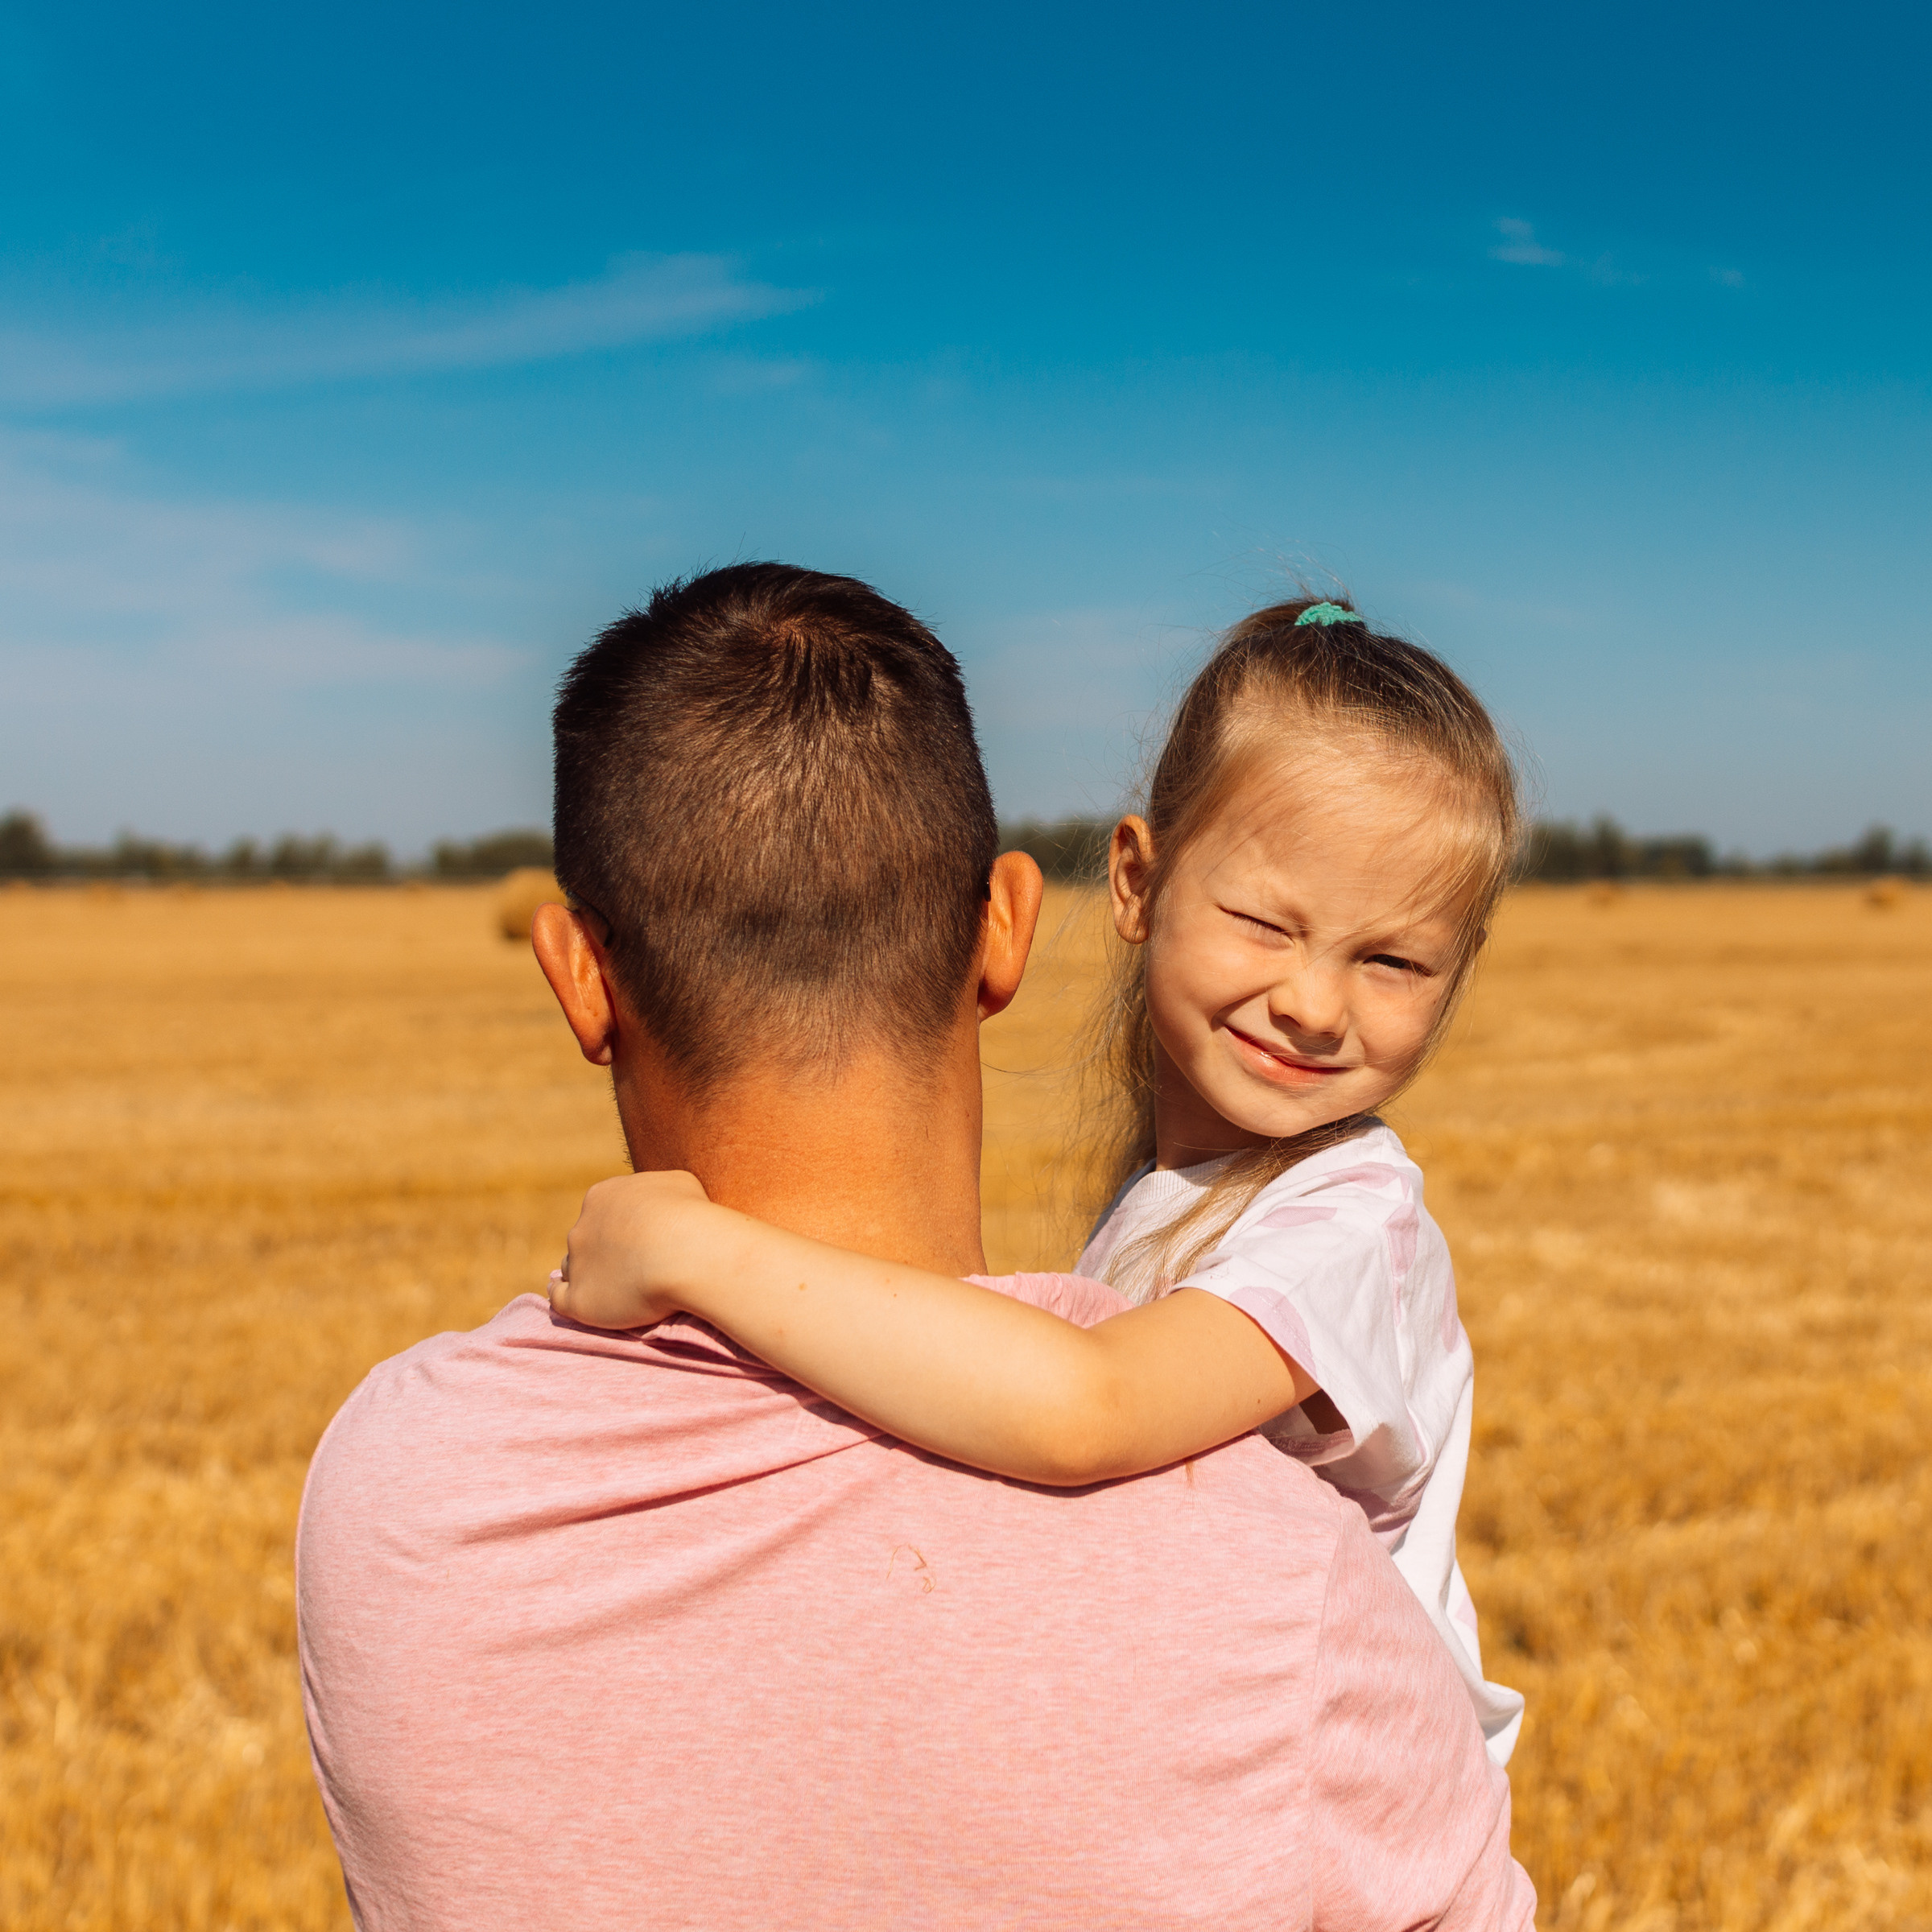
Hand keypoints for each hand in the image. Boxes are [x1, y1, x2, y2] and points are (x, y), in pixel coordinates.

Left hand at [547, 1170, 716, 1330]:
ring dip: (590, 1275)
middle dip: (604, 1251)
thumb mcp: (679, 1184)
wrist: (687, 1254)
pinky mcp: (577, 1299)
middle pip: (585, 1240)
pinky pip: (559, 1298)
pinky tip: (583, 1301)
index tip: (638, 1242)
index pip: (601, 1212)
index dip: (619, 1228)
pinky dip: (566, 1298)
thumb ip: (659, 1191)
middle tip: (634, 1266)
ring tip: (617, 1288)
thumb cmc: (690, 1215)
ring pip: (573, 1268)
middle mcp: (581, 1227)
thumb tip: (661, 1203)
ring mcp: (577, 1263)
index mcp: (602, 1196)